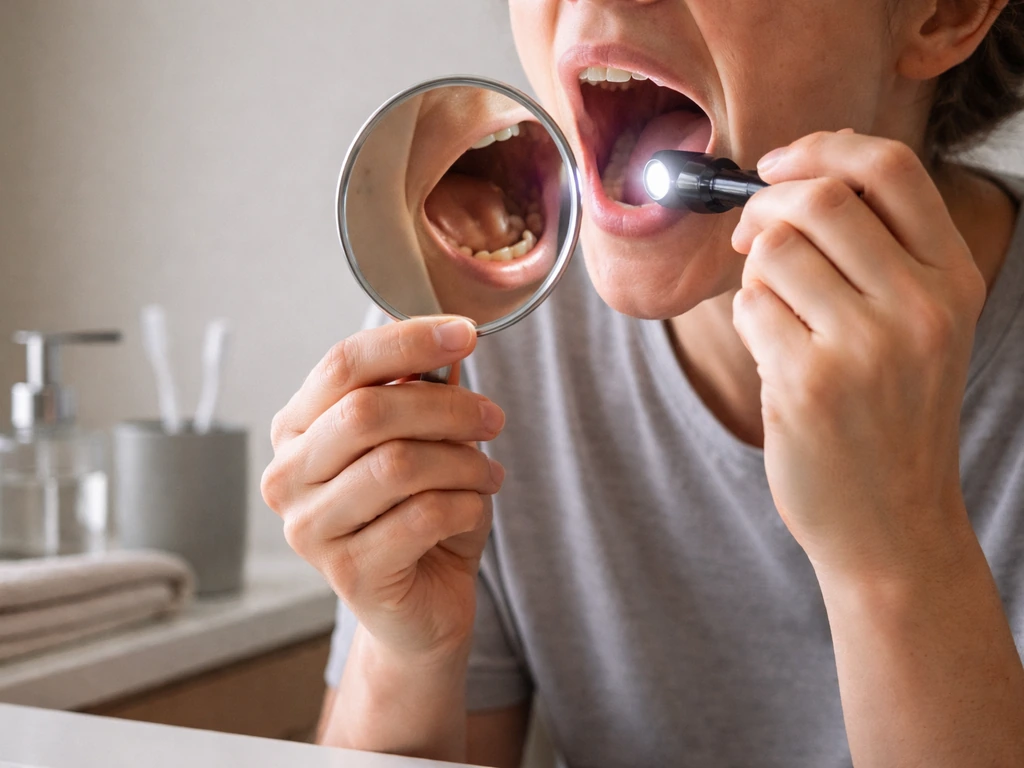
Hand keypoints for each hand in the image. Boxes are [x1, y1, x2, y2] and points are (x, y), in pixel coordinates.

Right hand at [261, 316, 505, 658]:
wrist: (420, 607)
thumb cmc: (418, 514)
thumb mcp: (424, 444)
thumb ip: (425, 395)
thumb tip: (450, 346)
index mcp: (296, 429)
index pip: (342, 364)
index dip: (407, 341)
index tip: (467, 333)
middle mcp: (287, 476)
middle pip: (367, 412)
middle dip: (445, 407)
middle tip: (492, 418)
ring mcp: (309, 528)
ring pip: (397, 465)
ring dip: (462, 463)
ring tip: (489, 474)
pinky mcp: (347, 572)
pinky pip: (421, 517)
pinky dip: (465, 505)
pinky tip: (474, 509)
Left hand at [730, 131, 986, 580]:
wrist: (892, 525)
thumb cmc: (890, 417)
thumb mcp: (919, 329)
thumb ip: (875, 254)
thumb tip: (788, 185)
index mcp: (953, 278)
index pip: (889, 167)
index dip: (821, 147)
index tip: (776, 164)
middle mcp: (920, 305)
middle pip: (819, 198)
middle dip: (764, 205)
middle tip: (748, 237)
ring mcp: (866, 346)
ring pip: (773, 251)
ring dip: (755, 274)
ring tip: (776, 317)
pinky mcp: (809, 384)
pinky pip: (749, 308)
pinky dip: (747, 321)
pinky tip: (774, 358)